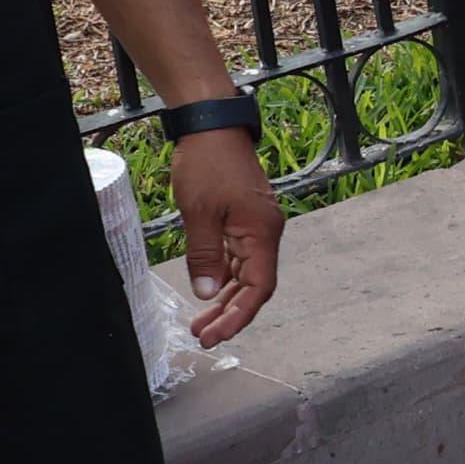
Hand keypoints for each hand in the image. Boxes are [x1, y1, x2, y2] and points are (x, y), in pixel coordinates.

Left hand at [168, 127, 284, 347]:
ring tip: (201, 322)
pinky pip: (239, 258)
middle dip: (230, 314)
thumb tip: (207, 293)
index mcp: (261, 233)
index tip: (216, 335)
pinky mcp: (245, 220)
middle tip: (203, 336)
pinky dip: (224, 278)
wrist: (212, 127)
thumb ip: (204, 254)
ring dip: (225, 299)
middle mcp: (266, 233)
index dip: (239, 315)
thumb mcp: (198, 211)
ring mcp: (256, 227)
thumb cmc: (206, 164)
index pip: (259, 287)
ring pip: (246, 274)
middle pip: (255, 285)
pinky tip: (208, 290)